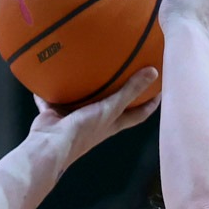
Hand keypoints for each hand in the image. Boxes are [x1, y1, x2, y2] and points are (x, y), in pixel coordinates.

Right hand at [27, 68, 160, 165]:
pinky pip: (54, 97)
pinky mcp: (55, 113)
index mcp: (112, 123)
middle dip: (119, 90)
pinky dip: (51, 87)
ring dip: (86, 86)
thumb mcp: (110, 109)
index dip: (150, 104)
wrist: (50, 144)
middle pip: (112, 105)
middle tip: (125, 69)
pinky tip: (51, 70)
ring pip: (83, 98)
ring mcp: (75, 118)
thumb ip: (129, 91)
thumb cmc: (83, 131)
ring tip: (89, 64)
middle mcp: (96, 121)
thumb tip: (153, 72)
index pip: (138, 114)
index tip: (158, 89)